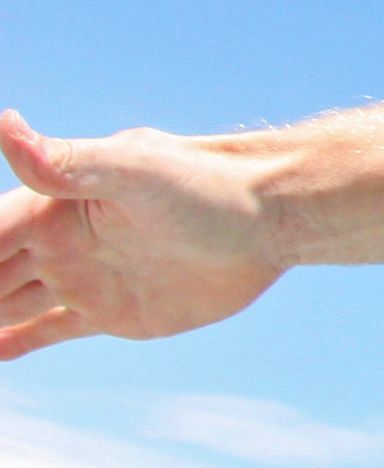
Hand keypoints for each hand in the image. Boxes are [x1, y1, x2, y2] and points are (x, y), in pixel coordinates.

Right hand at [0, 111, 285, 358]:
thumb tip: (1, 123)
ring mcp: (81, 278)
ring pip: (5, 305)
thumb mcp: (131, 170)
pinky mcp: (112, 312)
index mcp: (49, 209)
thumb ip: (61, 161)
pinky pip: (46, 331)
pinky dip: (13, 344)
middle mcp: (55, 243)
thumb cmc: (208, 185)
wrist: (273, 219)